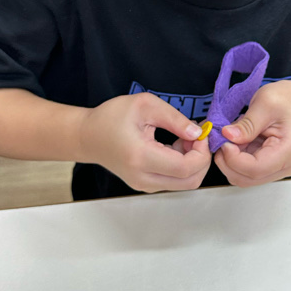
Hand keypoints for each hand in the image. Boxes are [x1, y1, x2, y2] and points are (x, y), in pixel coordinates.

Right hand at [78, 92, 210, 193]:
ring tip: (182, 138)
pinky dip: (183, 166)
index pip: (185, 168)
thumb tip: (197, 132)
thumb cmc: (111, 117)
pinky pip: (174, 181)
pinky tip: (174, 146)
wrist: (88, 136)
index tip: (199, 132)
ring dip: (193, 162)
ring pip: (184, 183)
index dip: (201, 152)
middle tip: (195, 136)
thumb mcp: (145, 105)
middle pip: (190, 181)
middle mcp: (143, 177)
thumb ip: (174, 118)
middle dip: (202, 159)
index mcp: (141, 157)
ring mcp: (143, 185)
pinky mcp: (145, 185)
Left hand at [213, 80, 290, 187]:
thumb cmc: (288, 99)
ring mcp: (278, 169)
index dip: (233, 158)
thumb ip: (247, 124)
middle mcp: (286, 166)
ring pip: (244, 178)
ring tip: (230, 139)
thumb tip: (227, 136)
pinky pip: (247, 171)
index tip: (224, 140)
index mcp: (289, 150)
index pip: (255, 169)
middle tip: (221, 140)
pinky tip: (237, 143)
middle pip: (248, 178)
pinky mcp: (270, 167)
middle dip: (228, 162)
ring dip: (230, 161)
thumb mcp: (265, 103)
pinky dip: (235, 160)